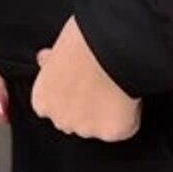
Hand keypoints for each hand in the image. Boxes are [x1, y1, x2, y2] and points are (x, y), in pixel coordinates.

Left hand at [32, 15, 140, 139]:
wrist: (110, 46)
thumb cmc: (84, 39)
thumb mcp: (58, 46)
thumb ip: (51, 61)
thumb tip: (45, 59)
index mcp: (42, 101)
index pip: (53, 108)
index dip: (71, 94)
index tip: (83, 81)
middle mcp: (61, 120)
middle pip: (76, 121)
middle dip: (87, 107)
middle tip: (102, 83)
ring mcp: (88, 129)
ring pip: (100, 127)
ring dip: (108, 113)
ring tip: (118, 86)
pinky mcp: (114, 133)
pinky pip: (125, 128)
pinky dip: (130, 115)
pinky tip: (130, 95)